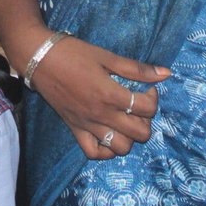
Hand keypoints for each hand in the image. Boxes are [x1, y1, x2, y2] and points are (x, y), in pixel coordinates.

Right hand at [27, 35, 167, 159]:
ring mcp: (87, 125)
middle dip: (146, 120)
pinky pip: (94, 152)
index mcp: (109, 94)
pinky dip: (106, 149)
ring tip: (125, 119)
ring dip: (129, 136)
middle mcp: (100, 114)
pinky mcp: (74, 129)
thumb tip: (166, 74)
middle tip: (137, 105)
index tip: (147, 88)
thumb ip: (136, 69)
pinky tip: (109, 134)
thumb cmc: (73, 53)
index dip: (153, 98)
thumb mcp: (106, 56)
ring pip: (120, 147)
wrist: (39, 58)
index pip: (146, 108)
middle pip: (140, 133)